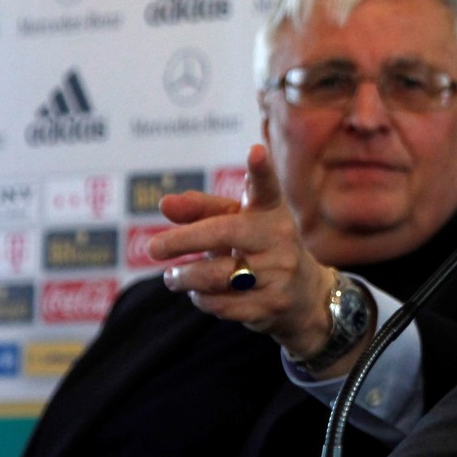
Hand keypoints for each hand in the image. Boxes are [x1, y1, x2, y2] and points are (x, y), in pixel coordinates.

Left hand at [151, 144, 339, 363]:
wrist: (304, 295)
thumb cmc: (258, 249)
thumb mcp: (235, 223)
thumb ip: (200, 210)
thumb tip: (165, 204)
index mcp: (270, 212)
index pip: (266, 188)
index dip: (261, 169)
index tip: (256, 151)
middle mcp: (279, 238)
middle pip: (224, 233)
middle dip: (183, 240)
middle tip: (152, 248)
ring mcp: (279, 273)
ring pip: (216, 275)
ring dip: (184, 277)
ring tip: (173, 276)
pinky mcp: (272, 305)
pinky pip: (221, 304)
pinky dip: (201, 299)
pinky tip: (202, 294)